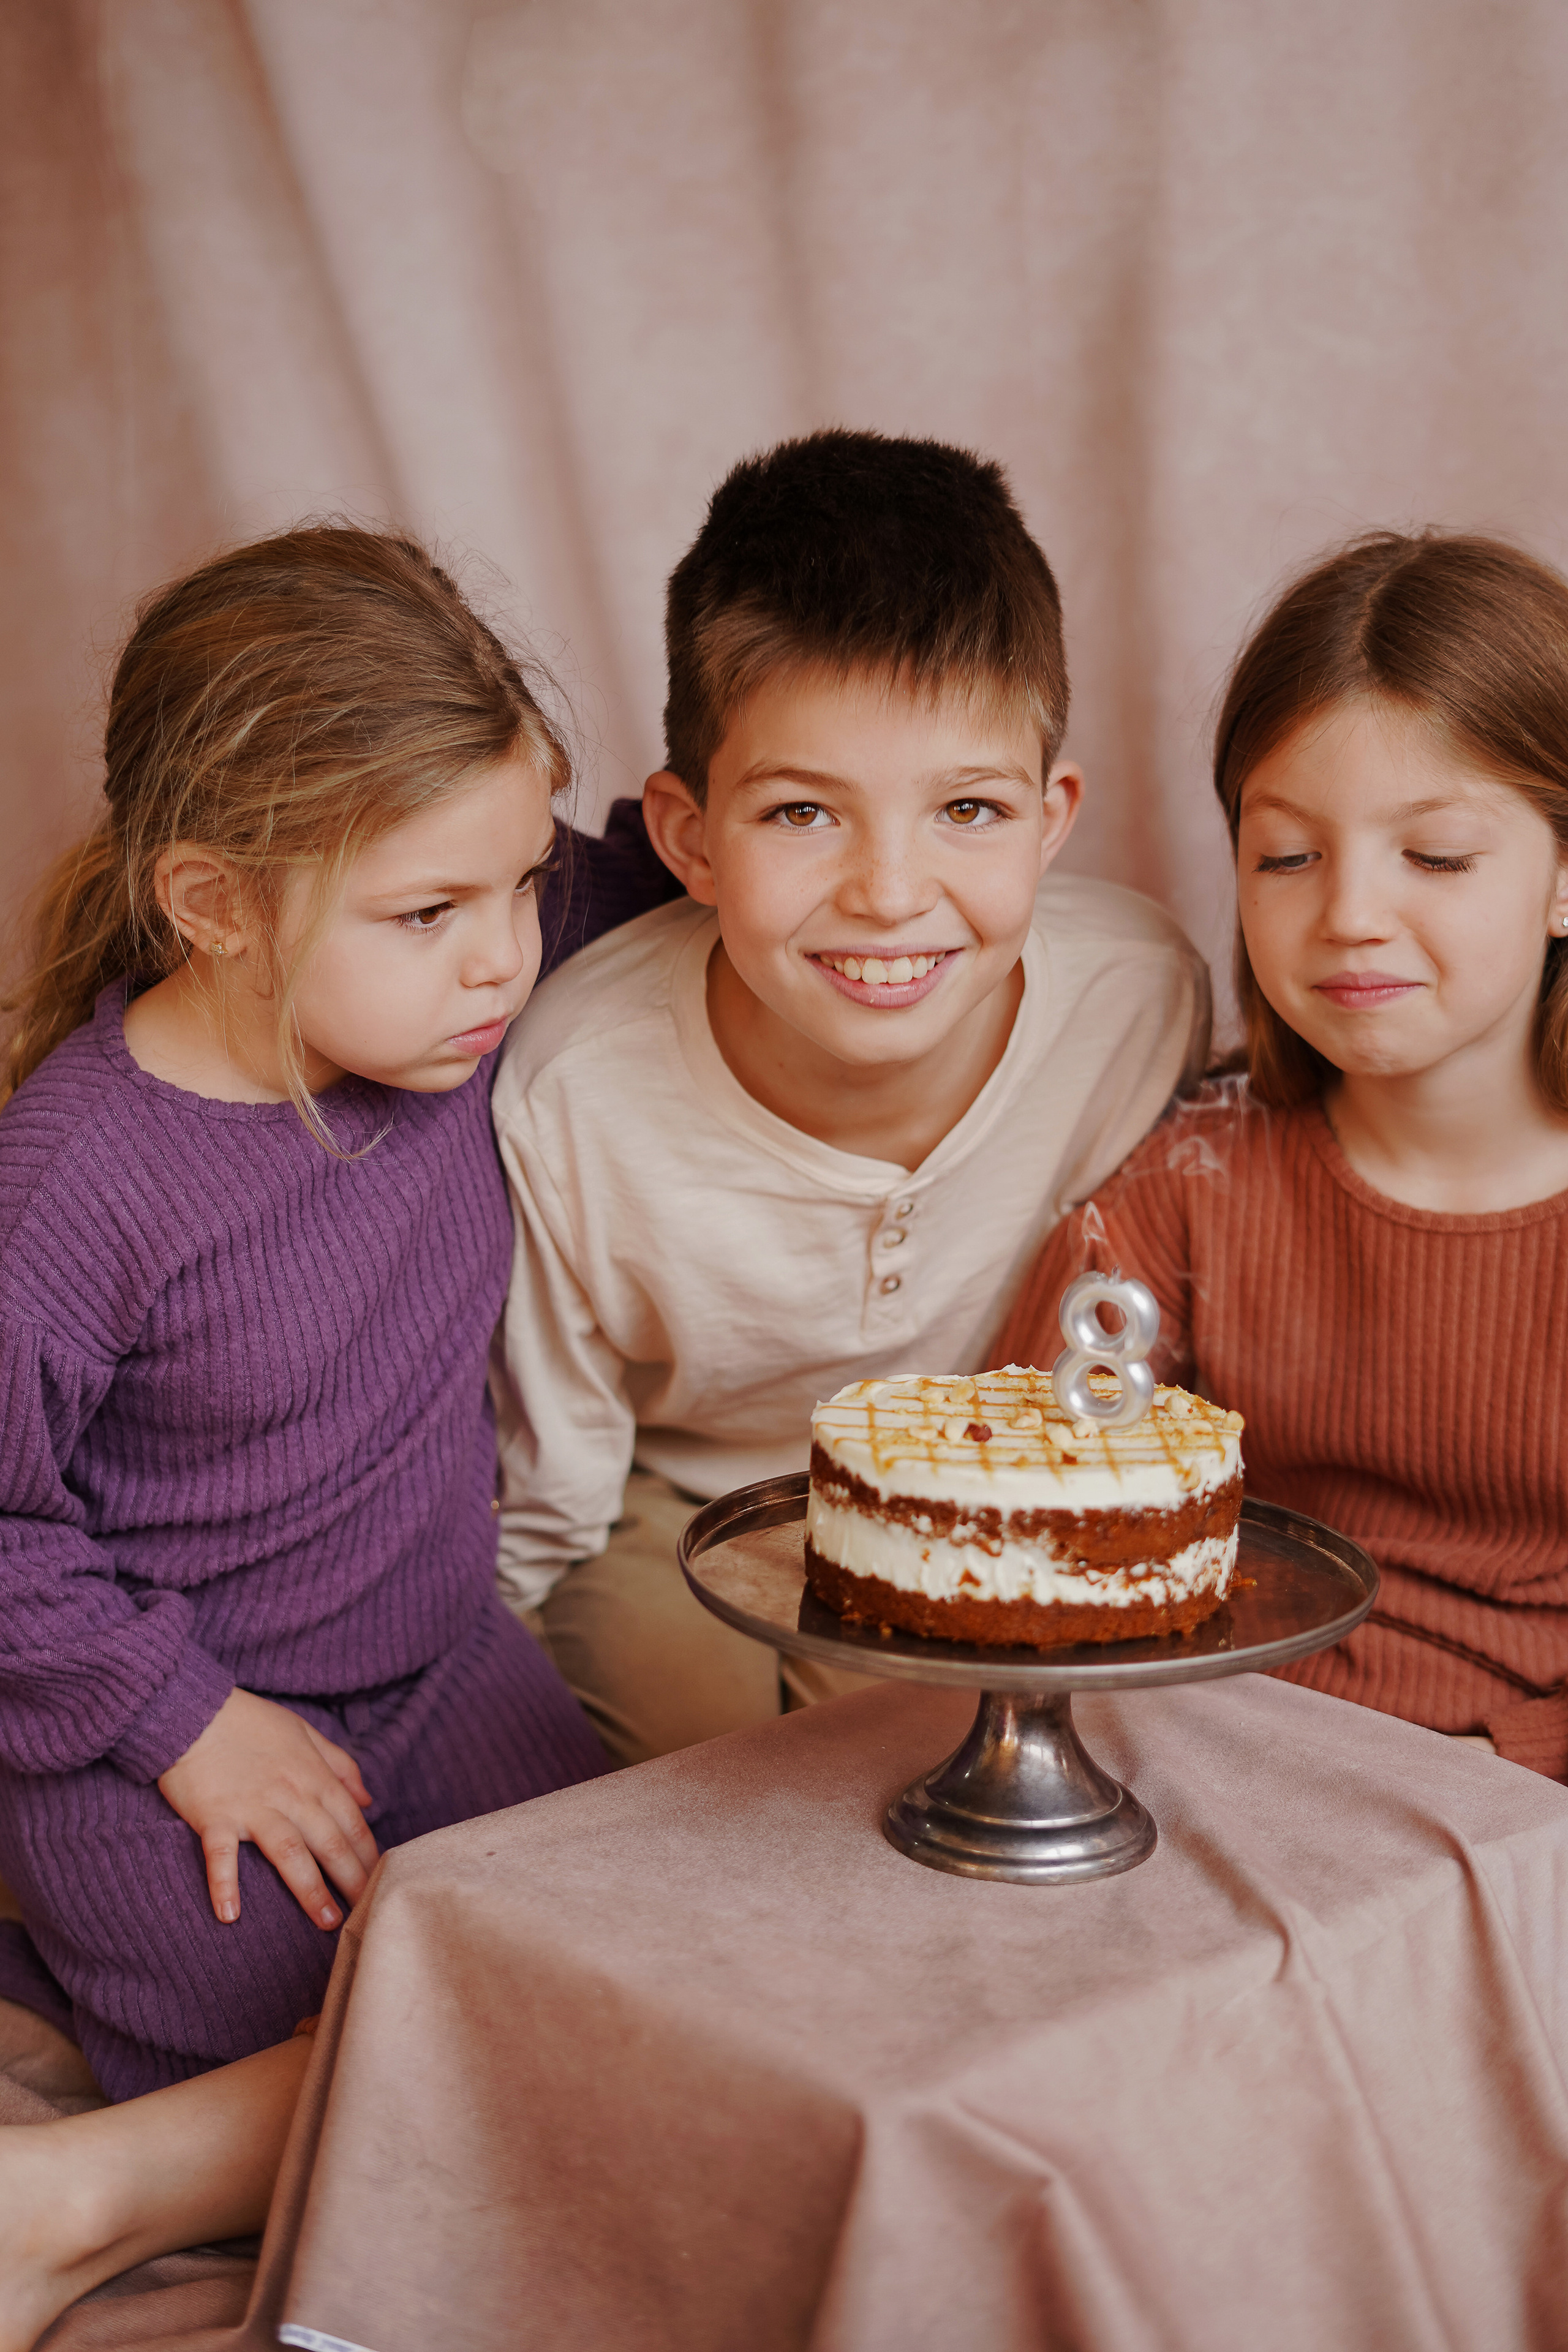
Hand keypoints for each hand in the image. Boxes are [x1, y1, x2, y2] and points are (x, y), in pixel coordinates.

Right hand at [157, 1688, 378, 1929]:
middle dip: (353, 1880)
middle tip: (368, 1913)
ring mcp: (251, 1806)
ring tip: (328, 1921)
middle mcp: (289, 1794)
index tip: (382, 1882)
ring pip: (289, 1853)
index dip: (369, 1855)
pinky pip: (221, 1856)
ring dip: (310, 1890)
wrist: (192, 1710)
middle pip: (329, 1843)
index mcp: (313, 1775)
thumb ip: (340, 1765)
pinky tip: (230, 1916)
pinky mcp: (213, 1816)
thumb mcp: (304, 1732)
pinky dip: (224, 1885)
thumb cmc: (249, 1721)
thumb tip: (367, 1800)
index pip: (351, 1822)